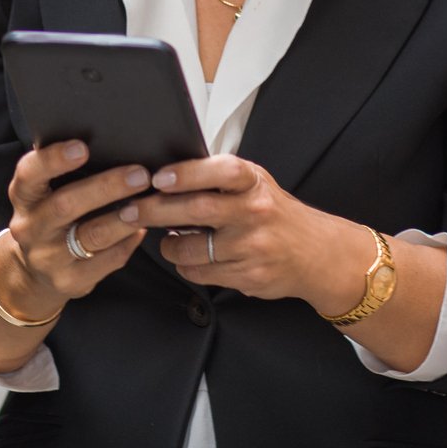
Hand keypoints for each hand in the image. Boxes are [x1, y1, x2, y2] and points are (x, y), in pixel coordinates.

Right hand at [0, 141, 149, 321]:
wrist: (33, 271)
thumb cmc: (50, 216)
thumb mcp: (45, 193)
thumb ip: (64, 172)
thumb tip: (114, 141)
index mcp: (24, 197)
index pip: (30, 174)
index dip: (53, 160)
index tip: (82, 147)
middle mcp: (30, 227)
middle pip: (66, 205)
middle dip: (106, 187)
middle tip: (140, 174)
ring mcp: (48, 258)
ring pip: (91, 235)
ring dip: (124, 217)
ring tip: (150, 202)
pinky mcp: (70, 281)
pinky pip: (107, 261)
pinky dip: (128, 242)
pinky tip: (143, 228)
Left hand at [133, 155, 374, 312]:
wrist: (316, 253)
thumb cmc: (274, 213)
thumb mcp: (254, 184)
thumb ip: (217, 178)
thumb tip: (164, 174)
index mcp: (253, 183)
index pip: (220, 171)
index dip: (188, 173)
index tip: (159, 177)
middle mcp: (254, 212)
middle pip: (196, 210)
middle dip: (155, 210)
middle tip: (130, 211)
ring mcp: (253, 246)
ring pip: (192, 248)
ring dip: (169, 245)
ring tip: (167, 238)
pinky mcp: (249, 276)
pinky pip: (201, 273)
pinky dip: (187, 266)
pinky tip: (189, 258)